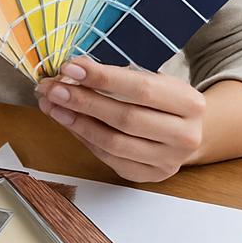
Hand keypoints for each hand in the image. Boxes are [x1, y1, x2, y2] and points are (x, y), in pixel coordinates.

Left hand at [36, 57, 204, 181]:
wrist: (186, 131)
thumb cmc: (161, 100)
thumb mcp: (150, 80)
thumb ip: (116, 76)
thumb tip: (72, 70)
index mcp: (189, 103)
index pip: (141, 89)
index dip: (102, 77)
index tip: (69, 67)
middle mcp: (185, 136)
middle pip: (125, 118)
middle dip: (82, 101)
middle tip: (52, 89)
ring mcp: (169, 160)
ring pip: (114, 143)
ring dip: (76, 122)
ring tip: (52, 105)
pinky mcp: (150, 175)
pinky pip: (109, 158)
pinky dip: (84, 138)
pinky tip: (68, 122)